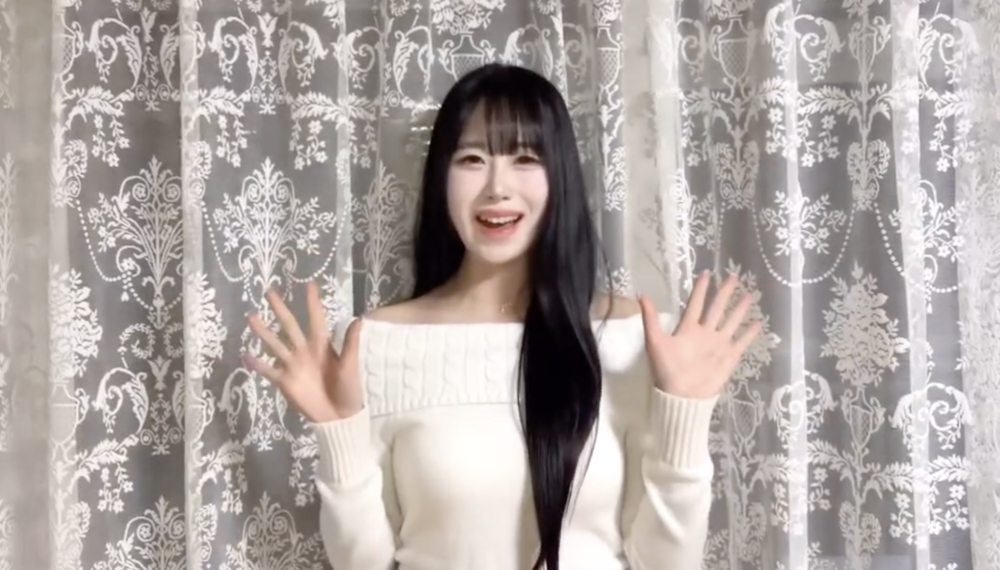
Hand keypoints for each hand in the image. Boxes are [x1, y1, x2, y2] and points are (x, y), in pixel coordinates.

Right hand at [243, 282, 362, 423]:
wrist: (339, 416)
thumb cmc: (348, 388)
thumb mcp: (350, 364)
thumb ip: (350, 343)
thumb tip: (359, 319)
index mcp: (322, 345)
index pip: (316, 318)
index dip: (313, 303)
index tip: (309, 284)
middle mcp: (304, 351)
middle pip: (290, 326)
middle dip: (280, 309)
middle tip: (269, 291)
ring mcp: (293, 365)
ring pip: (275, 344)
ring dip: (264, 331)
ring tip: (251, 317)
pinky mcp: (285, 381)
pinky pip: (269, 370)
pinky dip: (258, 364)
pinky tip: (246, 355)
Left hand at [639, 271, 761, 399]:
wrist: (682, 396)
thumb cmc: (665, 370)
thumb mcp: (655, 341)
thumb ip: (650, 318)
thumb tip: (641, 294)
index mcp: (688, 329)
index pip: (696, 304)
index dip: (700, 289)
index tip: (706, 273)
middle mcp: (705, 333)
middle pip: (717, 308)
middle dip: (724, 292)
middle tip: (733, 276)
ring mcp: (718, 345)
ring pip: (731, 322)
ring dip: (739, 309)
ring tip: (750, 294)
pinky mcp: (728, 357)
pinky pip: (741, 342)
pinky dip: (749, 333)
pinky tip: (757, 323)